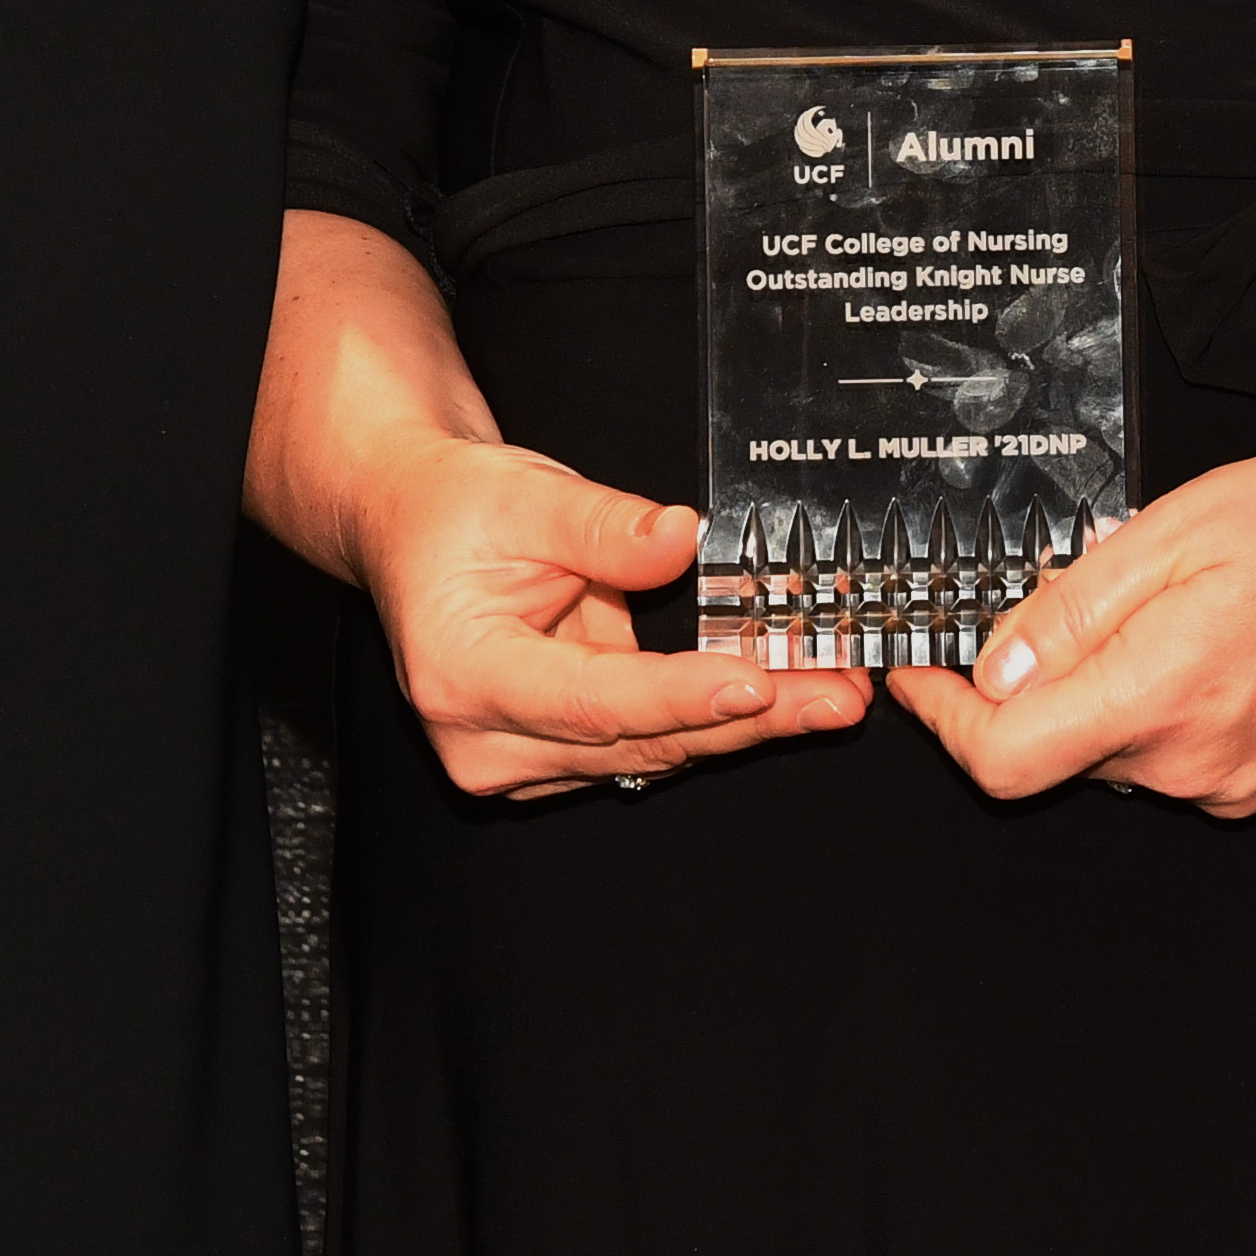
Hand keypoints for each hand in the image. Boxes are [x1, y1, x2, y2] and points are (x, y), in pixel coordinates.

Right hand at [350, 434, 868, 801]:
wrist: (418, 528)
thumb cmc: (459, 513)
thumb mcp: (529, 495)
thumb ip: (605, 526)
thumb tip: (681, 538)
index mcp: (465, 673)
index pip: (590, 699)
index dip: (679, 695)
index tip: (757, 682)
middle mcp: (484, 738)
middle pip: (636, 740)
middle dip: (748, 717)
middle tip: (837, 695)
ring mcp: (517, 760)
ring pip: (652, 752)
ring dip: (745, 721)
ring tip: (831, 688)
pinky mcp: (552, 759)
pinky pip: (646, 743)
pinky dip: (710, 714)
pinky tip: (780, 688)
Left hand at [889, 442, 1255, 820]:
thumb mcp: (1181, 527)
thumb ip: (1075, 606)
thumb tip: (992, 664)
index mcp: (1163, 691)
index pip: (1003, 759)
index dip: (943, 720)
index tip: (927, 674)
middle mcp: (1194, 760)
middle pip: (1058, 751)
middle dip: (1044, 682)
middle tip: (1083, 596)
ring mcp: (1234, 783)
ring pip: (1119, 752)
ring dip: (1114, 689)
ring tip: (1176, 606)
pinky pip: (1179, 758)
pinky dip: (1171, 706)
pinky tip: (1222, 642)